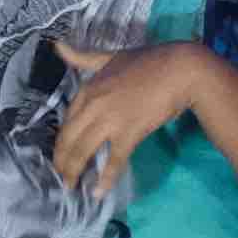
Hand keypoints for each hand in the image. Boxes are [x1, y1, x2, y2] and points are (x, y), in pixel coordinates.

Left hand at [48, 37, 225, 190]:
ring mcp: (110, 119)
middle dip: (62, 162)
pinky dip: (106, 177)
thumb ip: (83, 57)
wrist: (180, 70)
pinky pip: (113, 160)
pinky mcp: (129, 132)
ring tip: (72, 187)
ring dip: (74, 172)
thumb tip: (57, 46)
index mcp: (88, 88)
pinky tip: (99, 191)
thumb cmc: (149, 62)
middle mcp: (93, 104)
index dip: (62, 142)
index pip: (67, 121)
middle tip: (61, 178)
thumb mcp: (111, 56)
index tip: (61, 155)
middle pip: (69, 139)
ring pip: (83, 150)